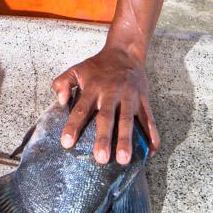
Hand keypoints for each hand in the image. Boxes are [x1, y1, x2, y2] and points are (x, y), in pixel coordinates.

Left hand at [51, 46, 159, 164]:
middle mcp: (111, 93)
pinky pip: (149, 120)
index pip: (81, 109)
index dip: (73, 126)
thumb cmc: (98, 66)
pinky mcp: (144, 100)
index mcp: (93, 88)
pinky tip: (150, 153)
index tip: (66, 143)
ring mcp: (130, 97)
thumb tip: (61, 101)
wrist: (125, 52)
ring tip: (124, 160)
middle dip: (104, 138)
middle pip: (107, 117)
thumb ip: (62, 83)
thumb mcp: (76, 69)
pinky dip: (152, 136)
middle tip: (101, 158)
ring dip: (126, 141)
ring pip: (128, 120)